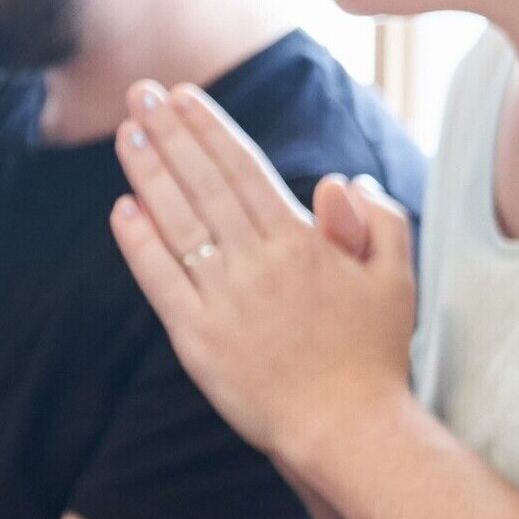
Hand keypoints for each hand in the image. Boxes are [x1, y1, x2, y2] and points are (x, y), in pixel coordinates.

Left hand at [106, 82, 414, 466]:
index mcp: (302, 240)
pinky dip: (139, 243)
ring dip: (149, 173)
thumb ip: (378, 220)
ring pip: (178, 221)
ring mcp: (223, 298)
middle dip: (170, 132)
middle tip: (141, 92)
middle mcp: (257, 262)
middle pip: (204, 182)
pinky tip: (122, 209)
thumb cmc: (373, 353)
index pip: (244, 168)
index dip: (209, 128)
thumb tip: (343, 180)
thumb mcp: (395, 277)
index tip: (184, 95)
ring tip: (126, 133)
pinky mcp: (196, 337)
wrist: (346, 426)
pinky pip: (161, 279)